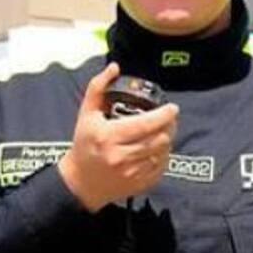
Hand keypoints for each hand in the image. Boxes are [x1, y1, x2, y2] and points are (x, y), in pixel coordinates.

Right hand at [58, 62, 178, 211]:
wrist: (80, 182)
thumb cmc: (84, 145)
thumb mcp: (86, 114)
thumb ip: (98, 88)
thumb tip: (114, 67)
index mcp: (109, 136)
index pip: (144, 125)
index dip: (164, 115)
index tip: (172, 108)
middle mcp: (121, 156)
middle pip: (159, 139)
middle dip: (170, 126)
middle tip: (170, 119)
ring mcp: (131, 173)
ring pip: (162, 153)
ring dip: (168, 140)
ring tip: (165, 131)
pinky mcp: (138, 184)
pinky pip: (161, 168)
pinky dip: (164, 156)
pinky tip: (159, 149)